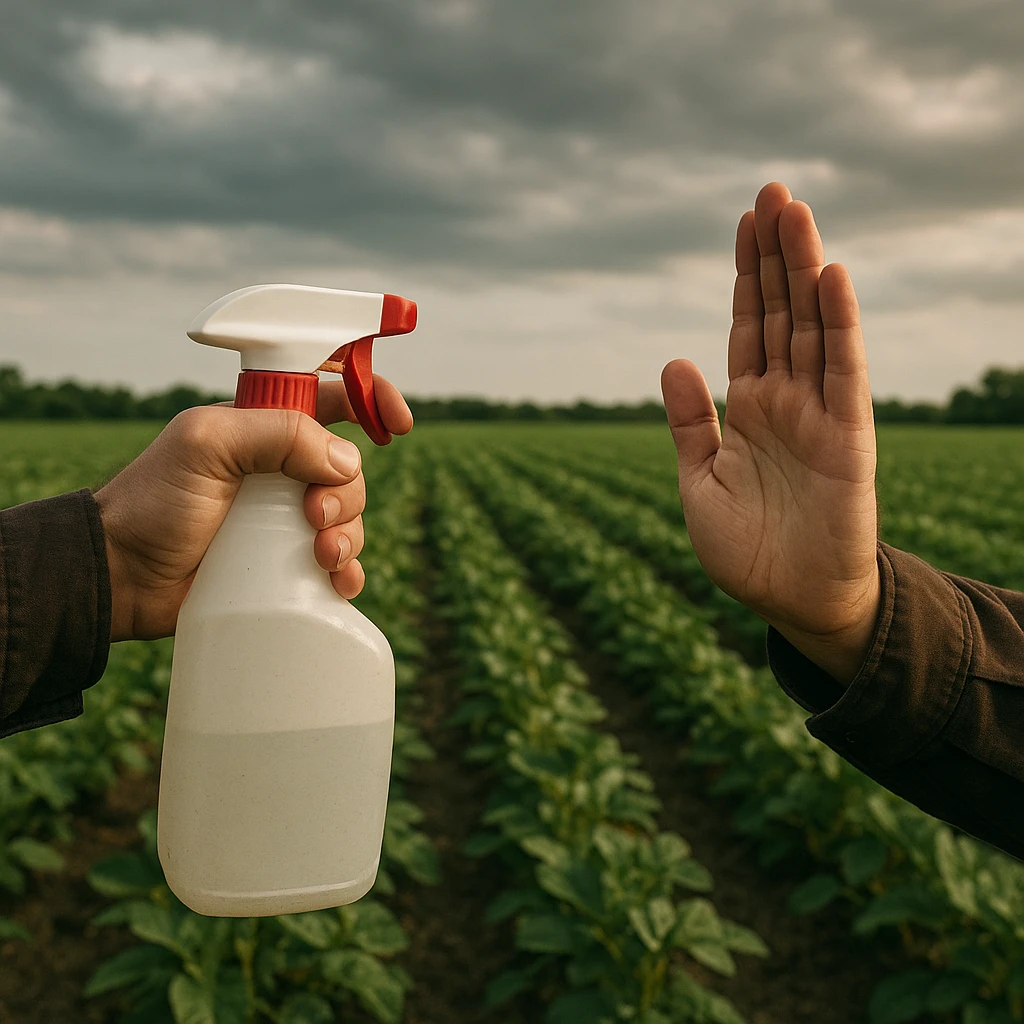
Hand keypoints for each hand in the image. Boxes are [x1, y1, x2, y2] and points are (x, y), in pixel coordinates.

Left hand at [94, 376, 412, 642]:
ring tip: (319, 556)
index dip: (371, 397)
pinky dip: (348, 571)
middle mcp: (280, 465)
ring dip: (349, 534)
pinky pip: (339, 561)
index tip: (397, 424)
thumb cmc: (152, 502)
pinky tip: (338, 582)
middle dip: (347, 490)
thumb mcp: (207, 446)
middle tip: (312, 515)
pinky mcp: (283, 559)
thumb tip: (344, 461)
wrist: (123, 575)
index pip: (332, 393)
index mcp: (264, 423)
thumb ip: (277, 434)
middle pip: (349, 465)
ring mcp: (283, 514)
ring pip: (349, 514)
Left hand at [661, 181, 880, 684]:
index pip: (750, 326)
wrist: (790, 600)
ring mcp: (818, 413)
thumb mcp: (699, 480)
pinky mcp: (846, 436)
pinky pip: (843, 372)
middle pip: (782, 310)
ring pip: (812, 326)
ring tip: (793, 211)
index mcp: (748, 408)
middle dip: (775, 253)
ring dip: (804, 269)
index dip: (748, 275)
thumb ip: (689, 423)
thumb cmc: (745, 548)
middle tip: (771, 190)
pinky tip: (830, 277)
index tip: (745, 221)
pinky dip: (839, 325)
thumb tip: (675, 358)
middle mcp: (785, 399)